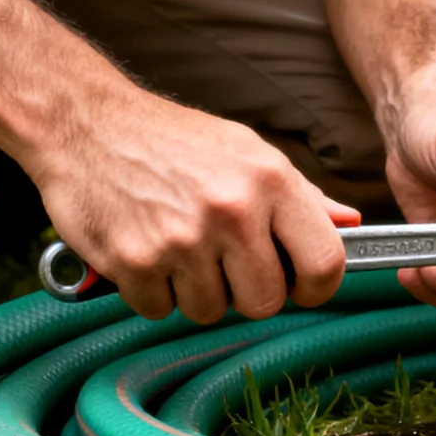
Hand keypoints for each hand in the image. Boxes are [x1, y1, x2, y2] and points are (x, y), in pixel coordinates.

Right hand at [27, 91, 358, 322]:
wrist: (85, 123)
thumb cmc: (172, 141)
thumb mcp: (247, 151)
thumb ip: (301, 195)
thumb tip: (350, 225)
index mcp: (271, 181)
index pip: (325, 263)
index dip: (317, 288)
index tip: (300, 287)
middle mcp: (232, 211)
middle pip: (266, 302)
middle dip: (247, 293)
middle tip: (223, 263)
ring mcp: (182, 239)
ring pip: (210, 311)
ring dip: (194, 291)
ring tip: (178, 246)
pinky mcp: (134, 261)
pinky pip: (159, 309)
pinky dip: (151, 291)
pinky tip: (145, 250)